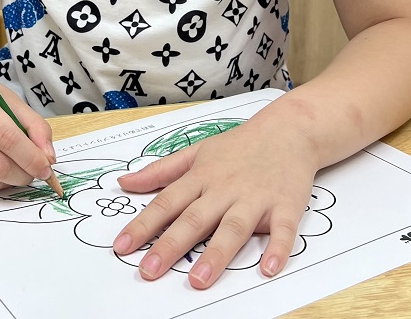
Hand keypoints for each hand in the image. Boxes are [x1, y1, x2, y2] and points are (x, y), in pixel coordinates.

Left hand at [112, 113, 319, 288]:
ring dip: (216, 254)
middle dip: (170, 245)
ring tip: (198, 280)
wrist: (288, 130)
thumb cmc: (240, 146)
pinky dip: (277, 249)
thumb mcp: (197, 151)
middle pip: (194, 219)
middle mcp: (225, 189)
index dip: (142, 225)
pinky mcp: (286, 206)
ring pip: (233, 228)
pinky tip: (268, 269)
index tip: (122, 247)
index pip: (166, 203)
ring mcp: (256, 198)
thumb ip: (161, 170)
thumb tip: (124, 183)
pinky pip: (282, 230)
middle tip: (149, 270)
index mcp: (201, 177)